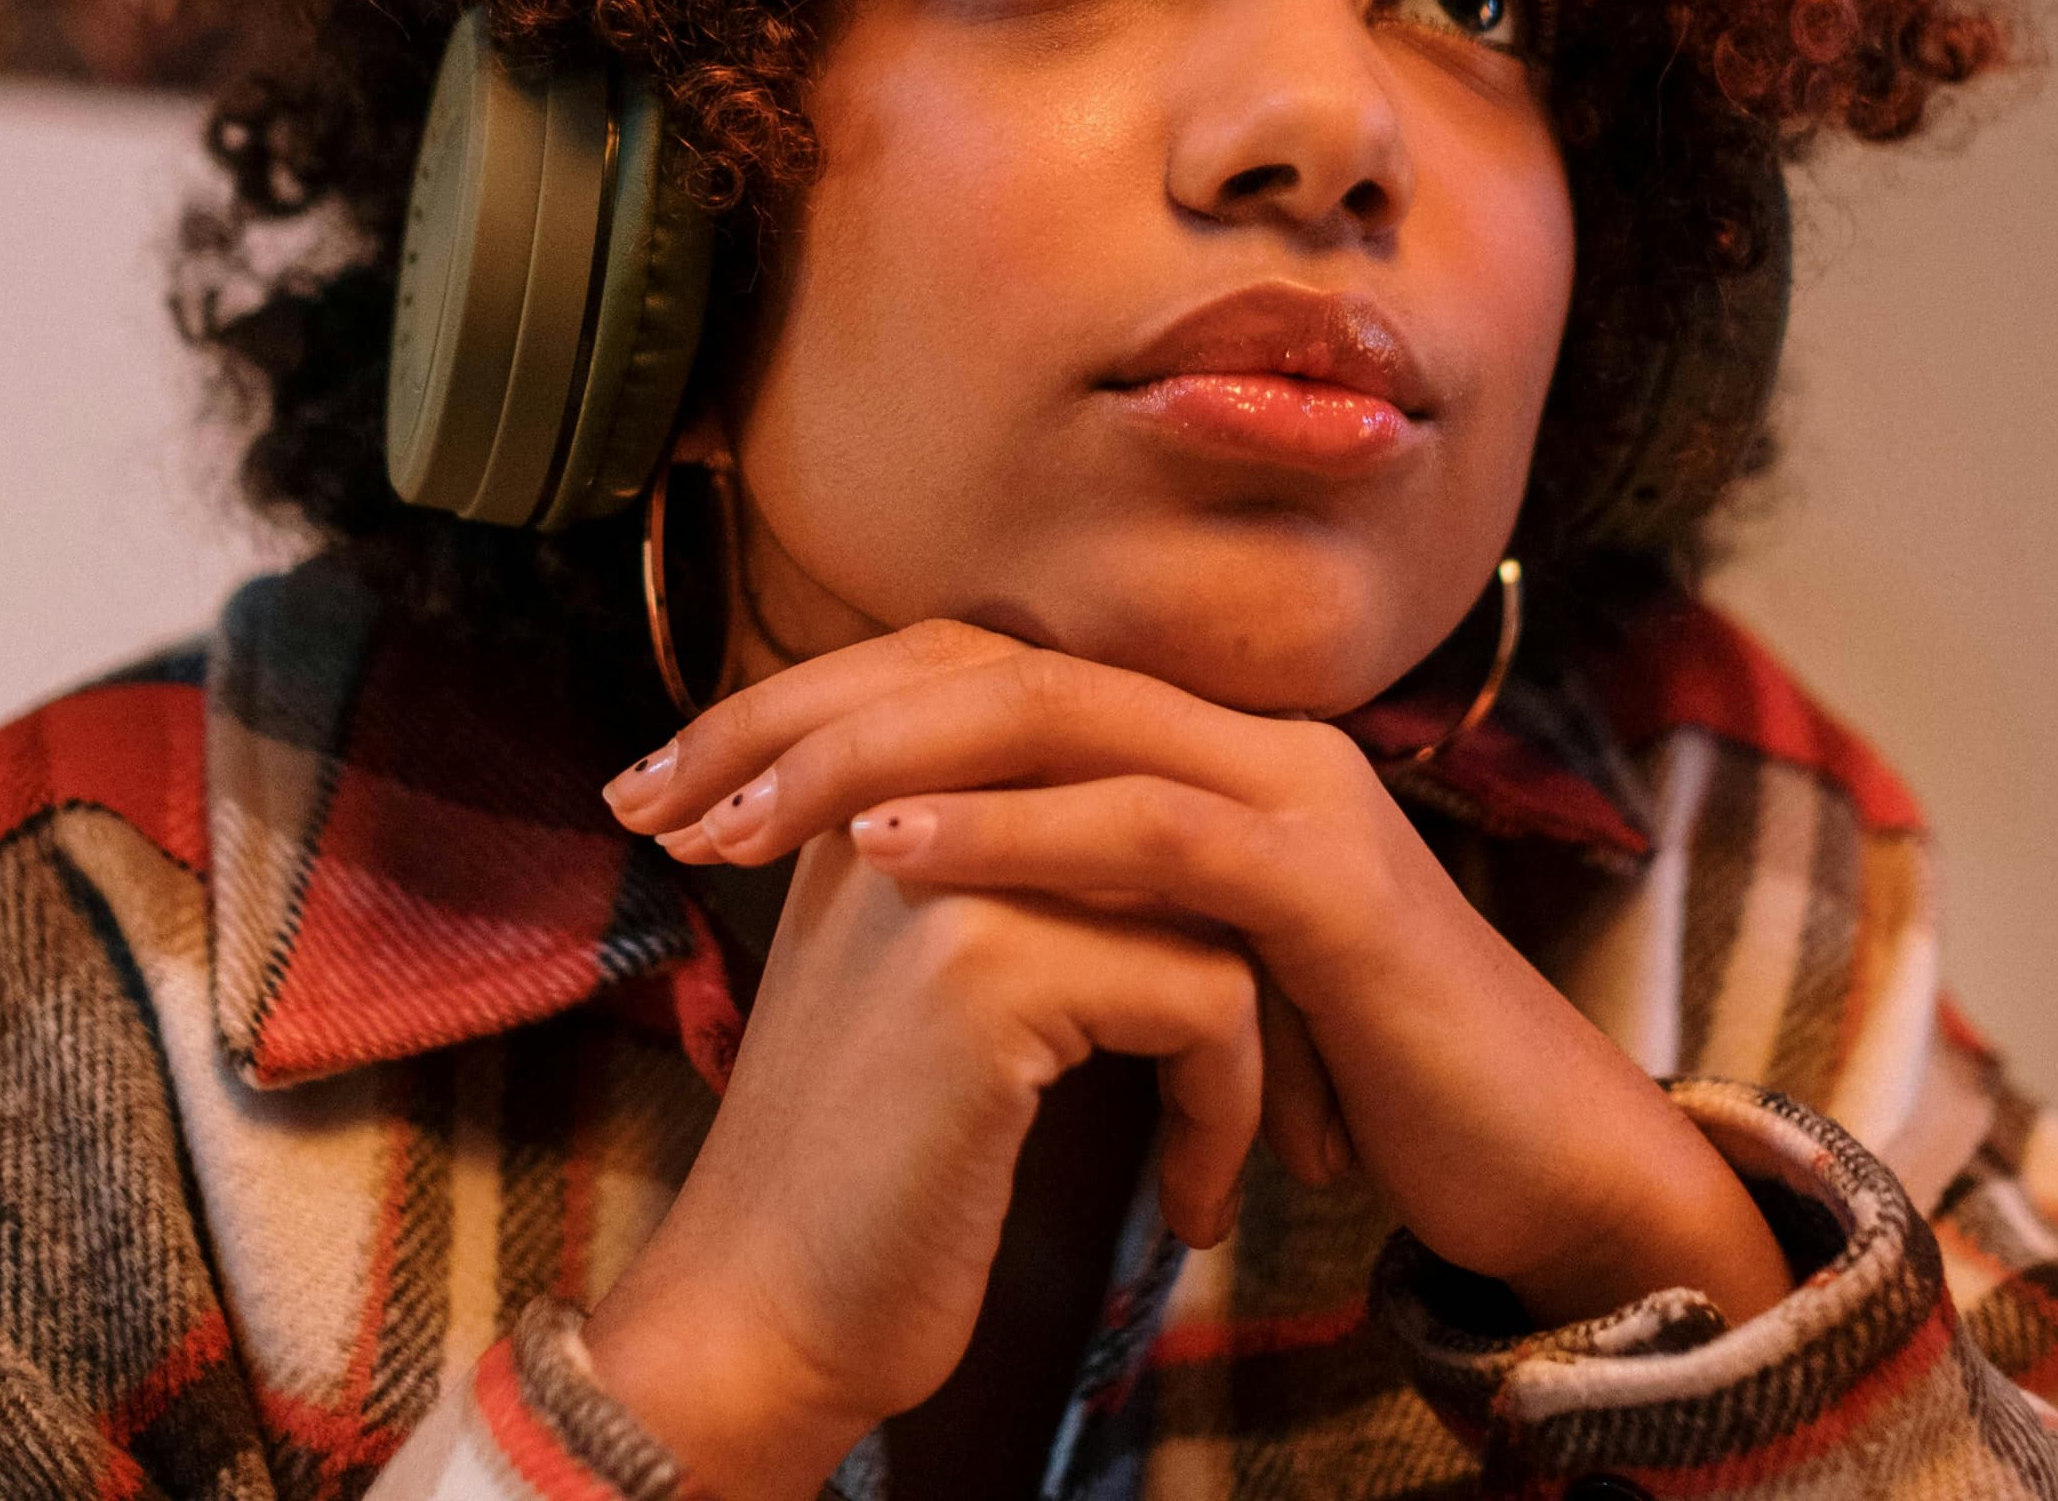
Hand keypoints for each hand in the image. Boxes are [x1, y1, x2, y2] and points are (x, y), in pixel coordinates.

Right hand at [578, 793, 1266, 1500]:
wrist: (762, 1322)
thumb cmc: (866, 1172)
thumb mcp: (929, 976)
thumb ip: (1021, 867)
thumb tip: (1184, 823)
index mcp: (885, 774)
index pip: (1096, 735)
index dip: (1197, 870)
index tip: (1230, 1012)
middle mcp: (909, 788)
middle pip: (1172, 804)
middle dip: (1260, 940)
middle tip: (1295, 1082)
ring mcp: (946, 869)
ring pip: (1214, 895)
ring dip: (1265, 1041)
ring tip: (1231, 1146)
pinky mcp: (989, 969)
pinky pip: (1209, 997)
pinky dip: (1226, 1110)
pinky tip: (1190, 1206)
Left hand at [605, 621, 1792, 1336]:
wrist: (1529, 1158)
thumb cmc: (1343, 1077)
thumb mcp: (1171, 965)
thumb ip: (1065, 900)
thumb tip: (884, 874)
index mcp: (1189, 741)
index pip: (967, 671)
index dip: (806, 707)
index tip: (662, 781)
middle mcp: (1238, 731)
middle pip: (983, 661)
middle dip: (799, 715)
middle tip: (652, 786)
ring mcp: (1289, 790)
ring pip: (1051, 715)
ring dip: (870, 759)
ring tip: (732, 816)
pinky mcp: (1325, 884)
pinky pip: (1142, 828)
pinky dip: (1006, 831)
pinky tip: (885, 857)